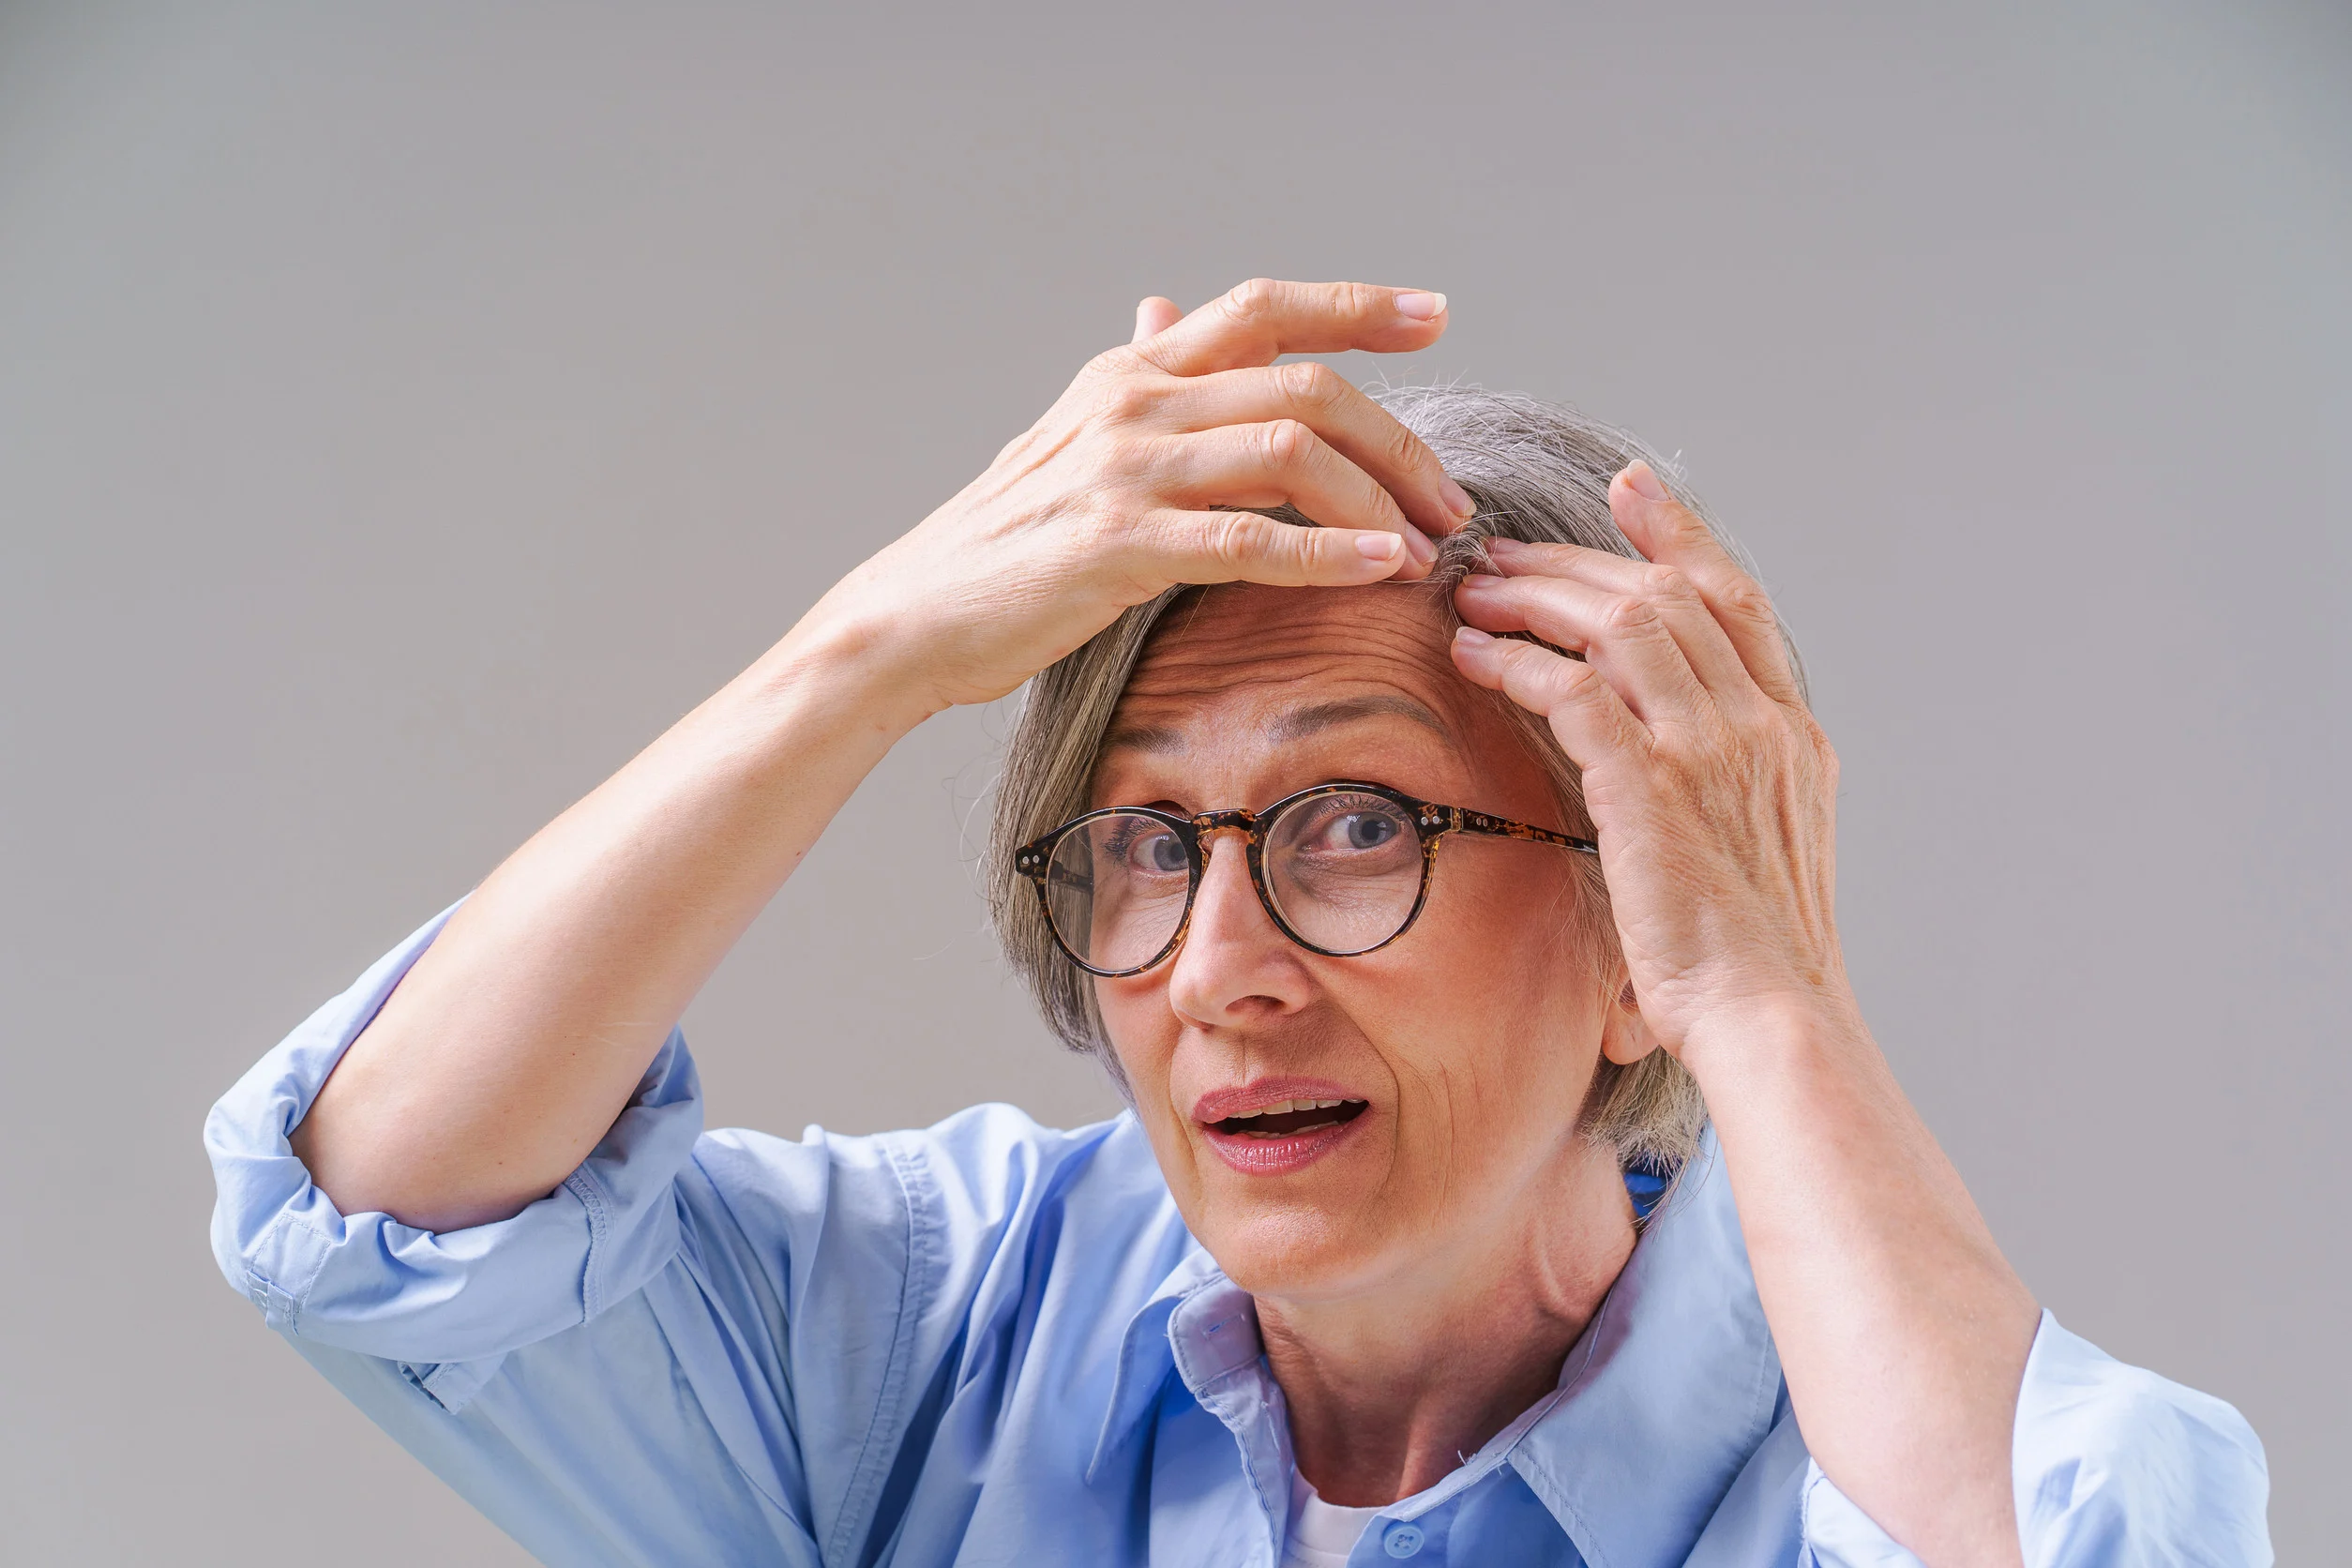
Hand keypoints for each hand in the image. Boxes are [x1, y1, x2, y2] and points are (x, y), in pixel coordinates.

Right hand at [814, 280, 1476, 715]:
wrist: (915, 615)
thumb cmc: (1008, 543)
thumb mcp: (1075, 438)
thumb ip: (1142, 382)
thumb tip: (1165, 308)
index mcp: (1134, 371)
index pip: (1263, 307)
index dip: (1357, 305)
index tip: (1435, 314)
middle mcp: (1134, 402)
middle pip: (1307, 388)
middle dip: (1399, 444)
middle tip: (1449, 502)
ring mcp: (1125, 469)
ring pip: (1293, 454)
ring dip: (1379, 505)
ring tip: (1423, 551)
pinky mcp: (1117, 545)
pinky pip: (1250, 541)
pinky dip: (1326, 554)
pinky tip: (1375, 570)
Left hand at [1448, 463, 1848, 1062]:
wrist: (1774, 1022)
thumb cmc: (1753, 965)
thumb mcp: (1760, 854)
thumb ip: (1723, 791)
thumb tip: (1671, 775)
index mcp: (1792, 735)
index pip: (1736, 600)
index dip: (1680, 536)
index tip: (1631, 488)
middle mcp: (1759, 726)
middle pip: (1666, 595)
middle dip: (1574, 561)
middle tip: (1500, 551)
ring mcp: (1711, 750)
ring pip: (1619, 623)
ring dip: (1535, 598)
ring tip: (1472, 593)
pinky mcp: (1653, 788)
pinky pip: (1575, 690)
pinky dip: (1520, 662)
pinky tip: (1475, 658)